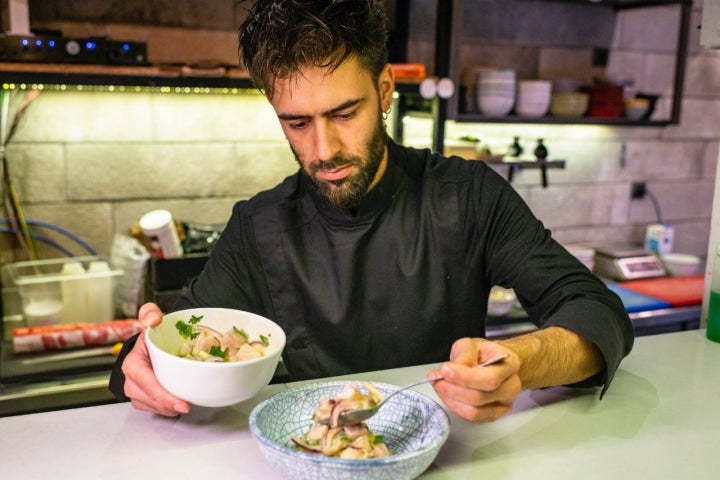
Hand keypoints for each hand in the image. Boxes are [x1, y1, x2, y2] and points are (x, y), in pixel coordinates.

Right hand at [121, 302, 190, 416]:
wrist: (148, 345)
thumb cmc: (152, 336)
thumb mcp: (152, 321)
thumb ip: (150, 313)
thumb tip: (152, 318)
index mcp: (133, 364)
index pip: (147, 383)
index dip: (163, 395)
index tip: (180, 402)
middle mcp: (131, 380)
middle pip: (150, 399)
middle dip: (167, 405)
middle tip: (187, 406)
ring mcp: (135, 392)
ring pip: (152, 407)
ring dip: (168, 409)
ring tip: (184, 405)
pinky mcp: (142, 399)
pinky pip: (154, 409)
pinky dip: (166, 409)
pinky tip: (177, 407)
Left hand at [428, 337, 520, 422]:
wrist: (495, 364)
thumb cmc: (485, 355)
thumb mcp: (472, 344)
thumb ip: (464, 353)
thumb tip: (456, 367)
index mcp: (510, 365)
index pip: (489, 379)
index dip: (464, 377)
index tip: (445, 370)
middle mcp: (511, 387)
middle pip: (480, 397)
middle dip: (452, 389)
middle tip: (437, 379)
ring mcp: (503, 404)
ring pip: (474, 412)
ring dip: (451, 399)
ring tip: (440, 386)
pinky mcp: (493, 416)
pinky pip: (471, 419)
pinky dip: (455, 407)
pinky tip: (449, 395)